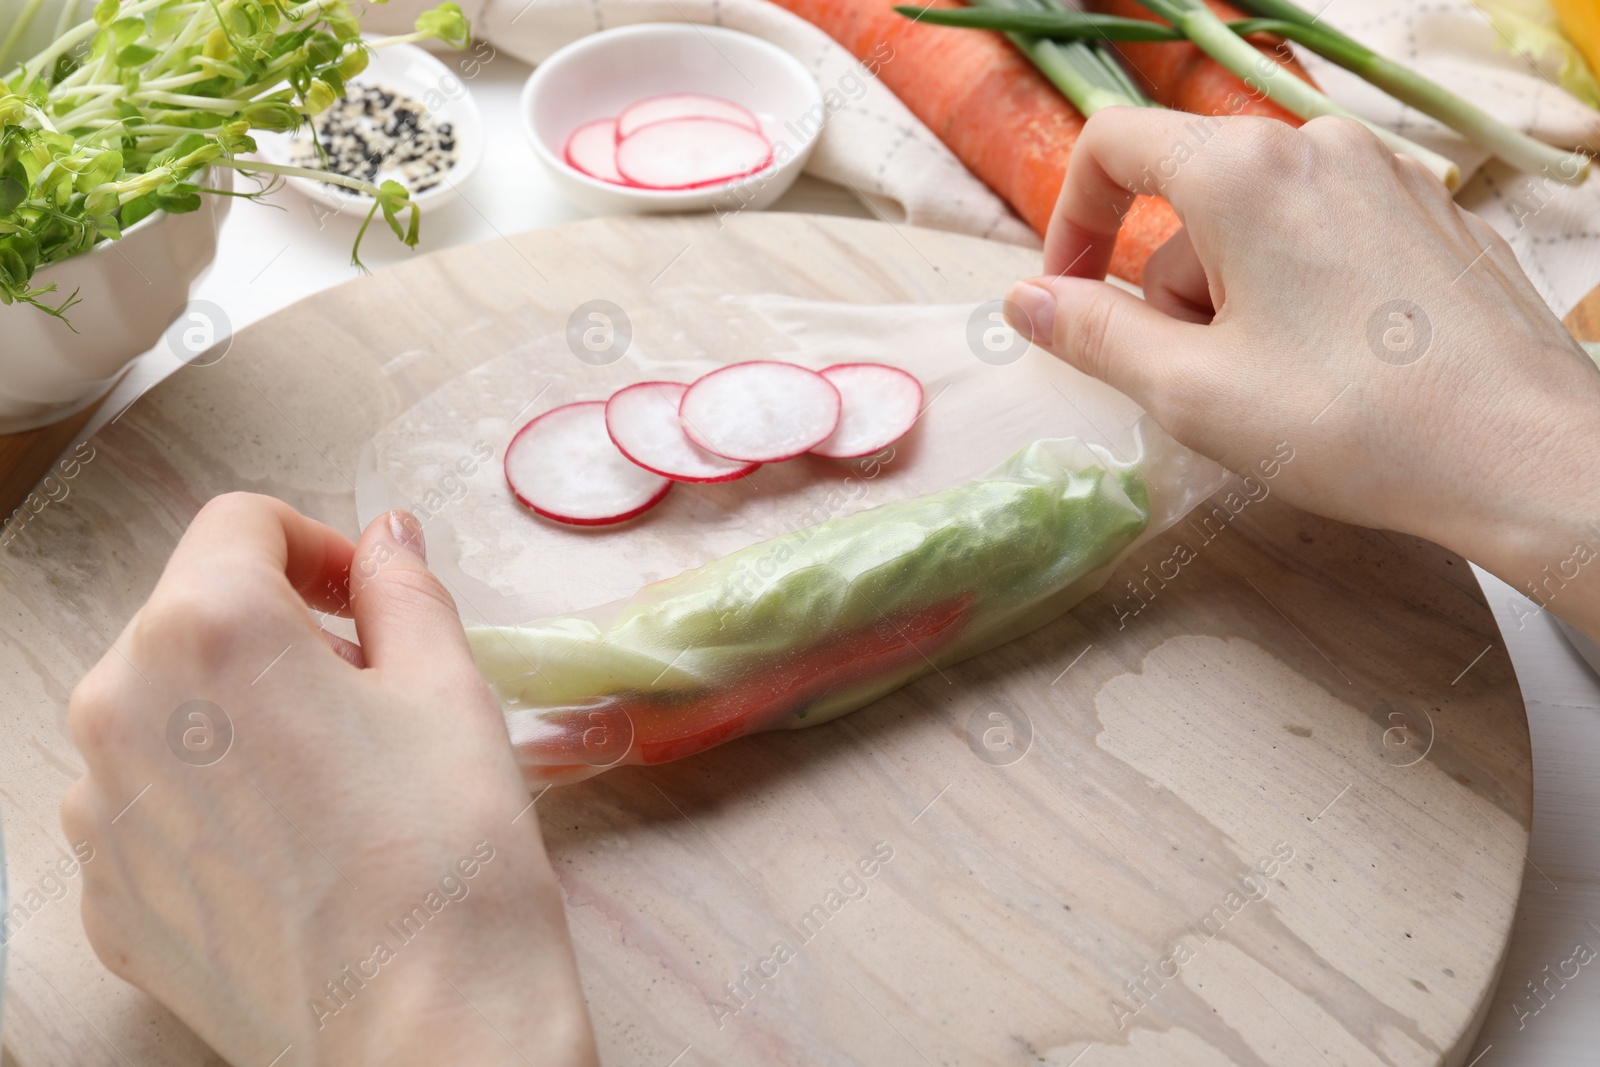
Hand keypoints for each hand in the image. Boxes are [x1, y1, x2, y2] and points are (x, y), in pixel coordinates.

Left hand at [62, 493, 597, 1066]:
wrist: (425, 1028)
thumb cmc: (448, 850)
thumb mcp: (447, 686)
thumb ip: (400, 589)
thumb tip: (382, 540)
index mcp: (205, 630)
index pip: (241, 525)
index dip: (316, 546)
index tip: (363, 596)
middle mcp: (119, 708)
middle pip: (193, 619)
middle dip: (277, 635)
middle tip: (369, 696)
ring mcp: (97, 814)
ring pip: (164, 715)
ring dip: (236, 718)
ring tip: (331, 785)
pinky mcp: (106, 898)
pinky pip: (149, 809)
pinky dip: (211, 805)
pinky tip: (293, 854)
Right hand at [1005, 108, 1599, 638]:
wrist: (1522, 451)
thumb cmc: (1351, 423)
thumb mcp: (1189, 391)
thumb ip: (1092, 334)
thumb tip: (1025, 301)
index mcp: (1245, 171)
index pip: (1114, 143)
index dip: (1071, 220)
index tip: (1069, 296)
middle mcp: (1318, 146)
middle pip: (1191, 197)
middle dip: (1169, 287)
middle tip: (1194, 381)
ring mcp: (1387, 175)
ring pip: (1261, 220)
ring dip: (1236, 296)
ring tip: (1275, 387)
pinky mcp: (1435, 214)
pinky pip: (1328, 233)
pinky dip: (1300, 289)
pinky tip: (1335, 369)